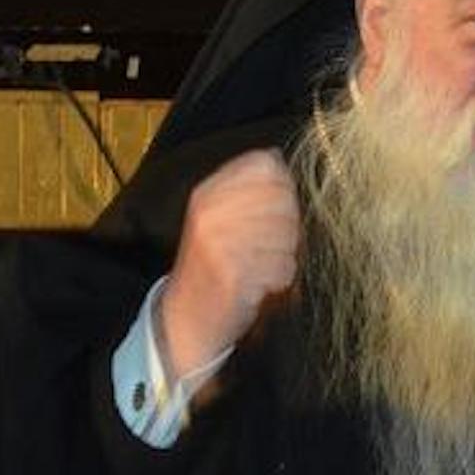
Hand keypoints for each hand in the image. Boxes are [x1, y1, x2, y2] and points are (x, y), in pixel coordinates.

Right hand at [159, 148, 300, 379]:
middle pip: (284, 199)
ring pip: (289, 233)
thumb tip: (276, 157)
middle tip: (268, 244)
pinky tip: (261, 282)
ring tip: (262, 263)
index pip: (264, 165)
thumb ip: (245, 188)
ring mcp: (220, 244)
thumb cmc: (211, 264)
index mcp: (206, 194)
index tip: (274, 207)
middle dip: (289, 224)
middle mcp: (210, 214)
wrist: (185, 318)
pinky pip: (284, 266)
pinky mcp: (233, 275)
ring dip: (285, 253)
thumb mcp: (216, 217)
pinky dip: (281, 277)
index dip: (282, 185)